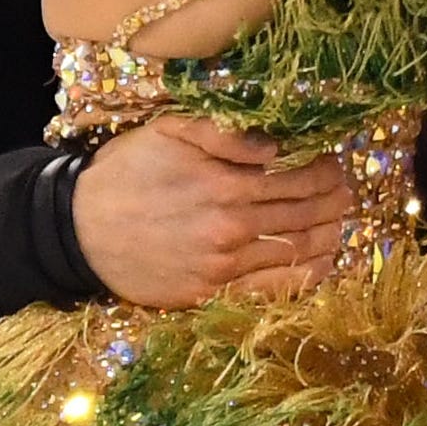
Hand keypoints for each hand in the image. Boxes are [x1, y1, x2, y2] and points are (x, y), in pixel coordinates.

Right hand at [71, 115, 351, 306]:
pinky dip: (306, 276)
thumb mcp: (170, 131)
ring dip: (329, 235)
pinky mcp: (212, 294)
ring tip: (341, 223)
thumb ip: (226, 134)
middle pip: (305, 215)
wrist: (78, 230)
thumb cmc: (126, 172)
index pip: (299, 178)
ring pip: (297, 252)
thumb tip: (275, 146)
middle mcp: (233, 228)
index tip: (335, 163)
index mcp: (227, 185)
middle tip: (348, 191)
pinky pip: (273, 289)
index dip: (326, 171)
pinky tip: (322, 263)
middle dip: (334, 202)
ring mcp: (224, 266)